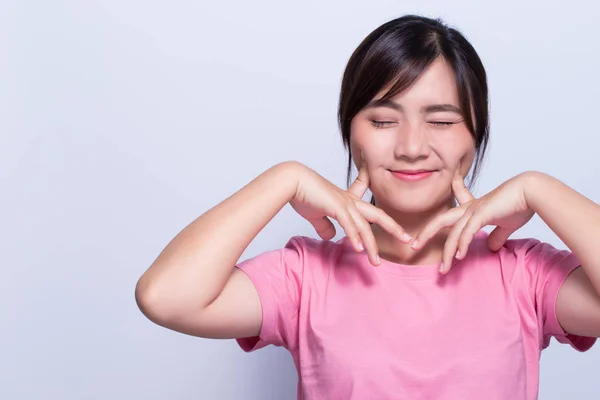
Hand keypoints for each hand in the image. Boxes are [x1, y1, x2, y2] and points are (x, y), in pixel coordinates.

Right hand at [289, 156, 411, 265]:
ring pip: (365, 227)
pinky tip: (359, 249)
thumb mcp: (316, 213)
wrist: (292, 181)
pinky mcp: (336, 207)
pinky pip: (350, 225)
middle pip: (378, 215)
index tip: (393, 213)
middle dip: (394, 228)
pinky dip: (355, 238)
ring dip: (371, 246)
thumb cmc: (302, 193)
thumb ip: (325, 225)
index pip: (367, 200)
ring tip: (376, 262)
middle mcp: (349, 200)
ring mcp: (345, 203)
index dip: (379, 206)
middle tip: (407, 239)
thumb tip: (331, 236)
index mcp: (346, 199)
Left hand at [411, 170, 534, 273]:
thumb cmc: (520, 204)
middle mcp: (469, 207)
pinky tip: (459, 257)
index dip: (441, 211)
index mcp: (473, 207)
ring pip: (453, 233)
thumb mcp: (506, 224)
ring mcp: (473, 210)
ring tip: (443, 269)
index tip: (426, 218)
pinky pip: (466, 232)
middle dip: (425, 234)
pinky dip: (461, 245)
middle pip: (440, 220)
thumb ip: (497, 235)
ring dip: (447, 253)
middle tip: (414, 246)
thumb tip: (492, 247)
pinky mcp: (481, 214)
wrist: (532, 191)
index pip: (452, 206)